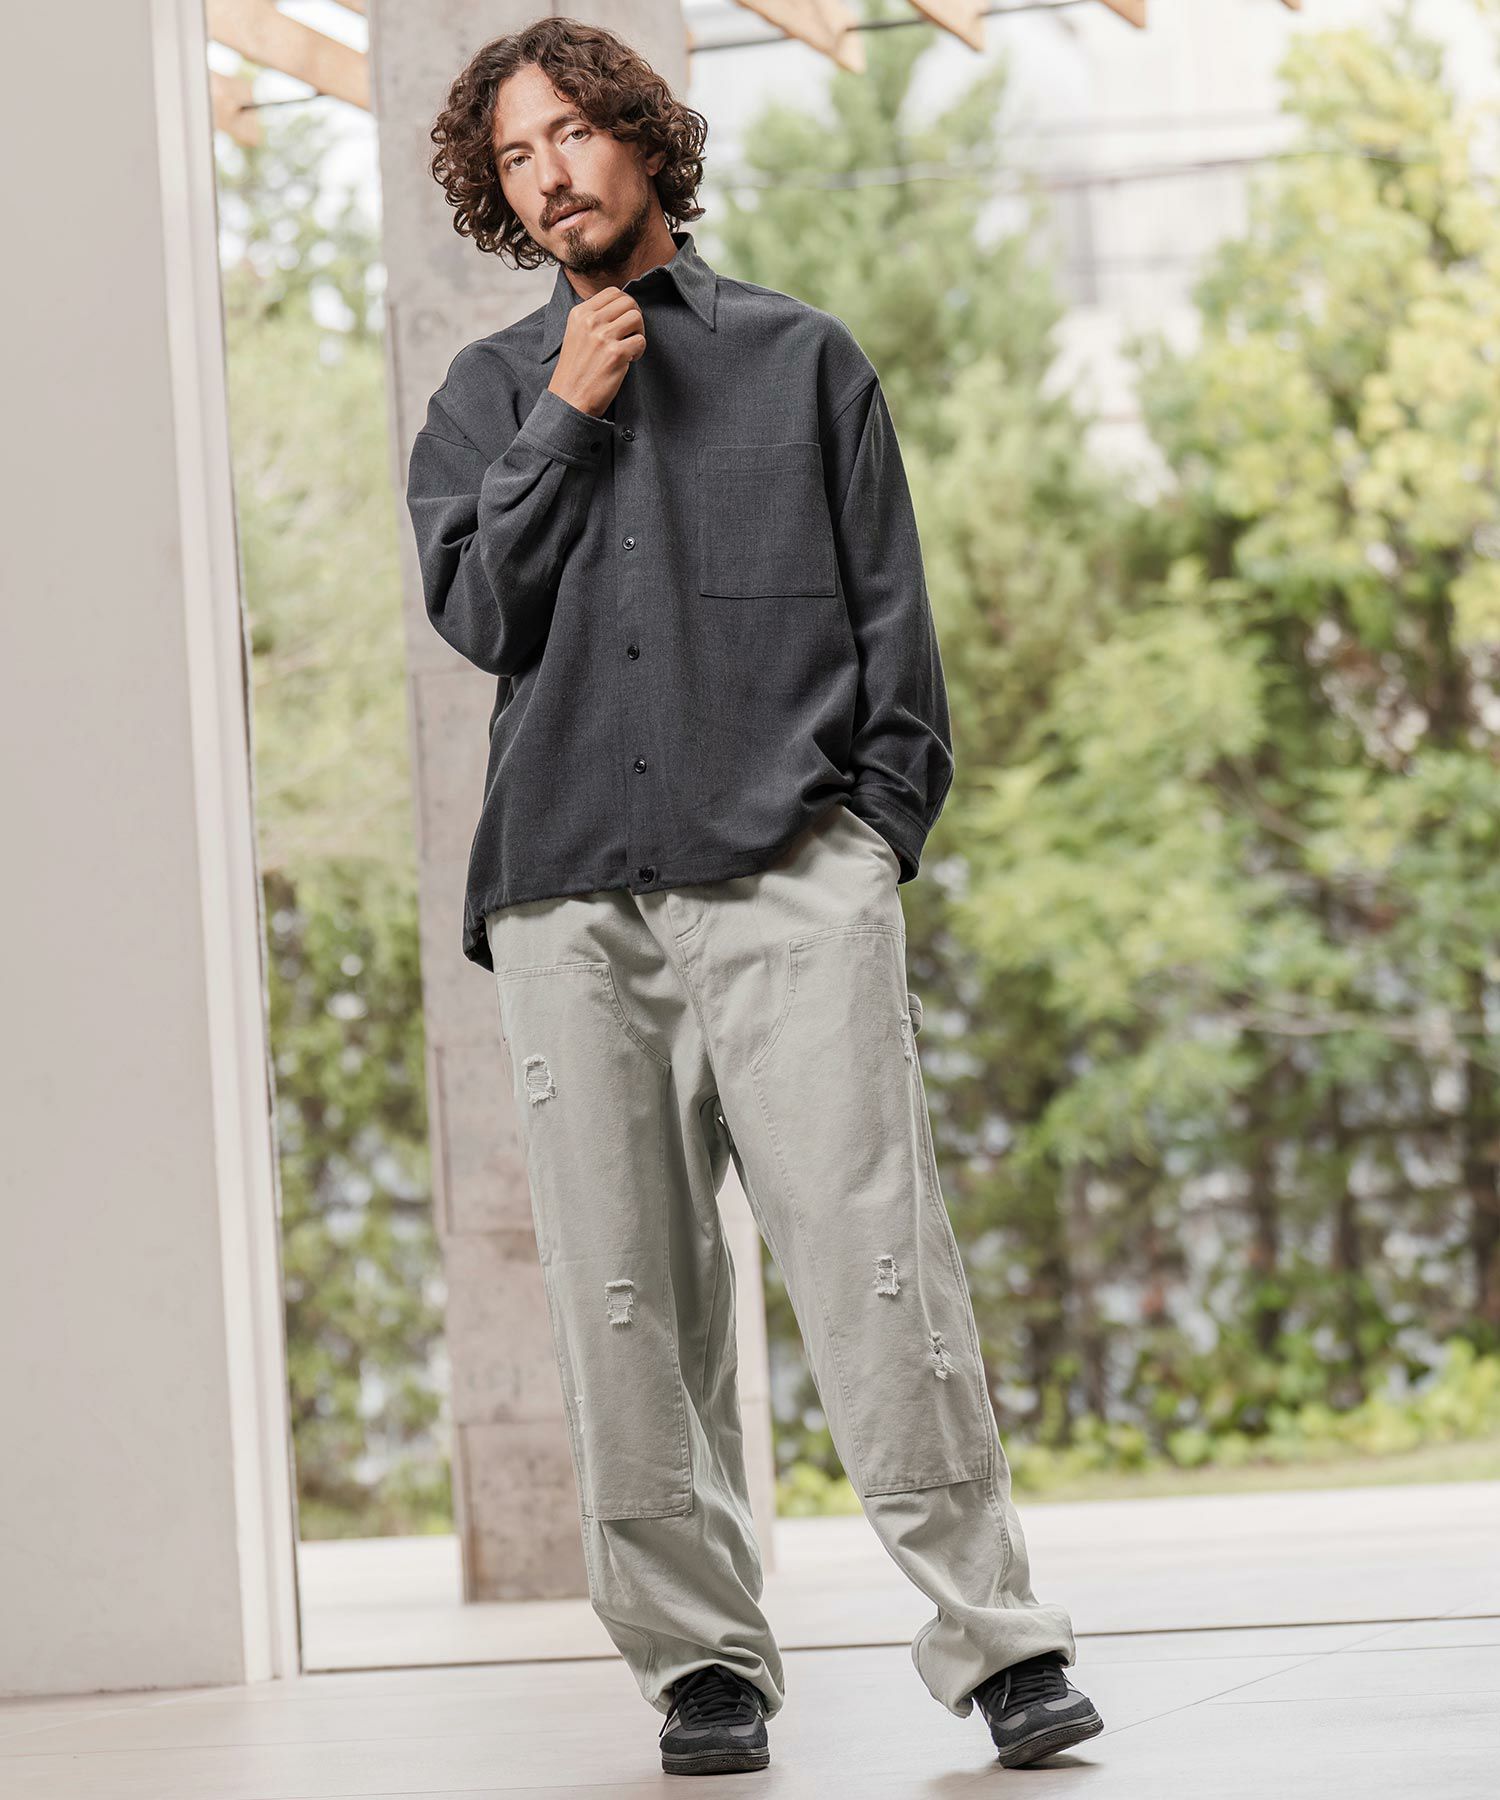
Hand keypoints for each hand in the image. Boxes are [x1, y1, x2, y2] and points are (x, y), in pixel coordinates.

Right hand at [549, 287, 645, 416]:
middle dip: (635, 317)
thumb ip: (593, 318)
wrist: (569, 399)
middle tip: (631, 334)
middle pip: (627, 301)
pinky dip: (639, 351)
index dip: (624, 305)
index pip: (612, 292)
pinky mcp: (616, 354)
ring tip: (630, 348)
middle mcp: (590, 321)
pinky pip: (640, 341)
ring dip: (639, 332)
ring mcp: (603, 337)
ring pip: (636, 317)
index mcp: (579, 314)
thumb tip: (620, 307)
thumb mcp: (575, 335)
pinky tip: (629, 360)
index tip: (623, 322)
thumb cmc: (575, 371)